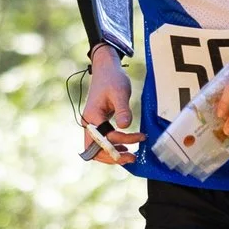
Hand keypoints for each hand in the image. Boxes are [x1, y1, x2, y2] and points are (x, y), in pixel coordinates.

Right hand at [82, 49, 141, 164]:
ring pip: (96, 149)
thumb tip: (125, 126)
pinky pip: (101, 143)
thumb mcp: (120, 92)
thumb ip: (122, 109)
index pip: (105, 137)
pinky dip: (111, 148)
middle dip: (112, 156)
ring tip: (130, 156)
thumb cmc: (112, 79)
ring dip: (112, 155)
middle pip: (94, 150)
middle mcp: (89, 123)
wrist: (105, 70)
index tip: (140, 136)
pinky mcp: (97, 125)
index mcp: (92, 116)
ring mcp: (91, 125)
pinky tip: (124, 147)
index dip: (122, 140)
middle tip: (132, 158)